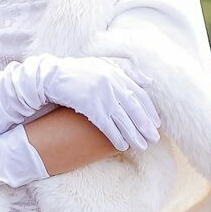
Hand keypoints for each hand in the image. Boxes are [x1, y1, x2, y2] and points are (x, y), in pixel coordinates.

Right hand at [39, 56, 160, 150]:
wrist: (54, 76)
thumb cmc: (80, 71)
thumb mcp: (105, 64)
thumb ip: (128, 70)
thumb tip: (149, 81)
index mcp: (117, 73)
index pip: (139, 94)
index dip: (149, 110)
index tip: (156, 124)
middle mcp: (112, 83)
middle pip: (134, 109)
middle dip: (145, 126)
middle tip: (154, 139)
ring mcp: (101, 95)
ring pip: (123, 119)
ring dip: (134, 135)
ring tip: (142, 147)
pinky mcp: (90, 106)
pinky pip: (107, 125)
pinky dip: (116, 136)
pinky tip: (123, 146)